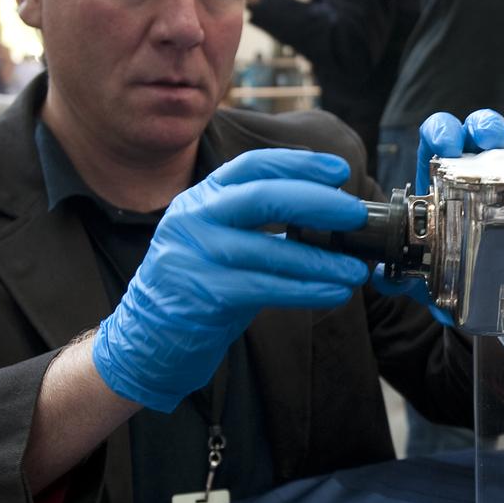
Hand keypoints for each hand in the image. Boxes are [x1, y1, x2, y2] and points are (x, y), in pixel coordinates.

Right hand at [92, 149, 369, 410]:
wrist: (147, 339)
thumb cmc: (199, 286)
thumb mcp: (220, 240)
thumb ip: (260, 222)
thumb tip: (329, 213)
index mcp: (201, 198)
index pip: (252, 166)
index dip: (299, 163)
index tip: (339, 170)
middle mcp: (193, 219)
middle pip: (262, 197)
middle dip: (317, 203)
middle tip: (356, 215)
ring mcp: (194, 257)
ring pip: (269, 250)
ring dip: (322, 260)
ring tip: (356, 269)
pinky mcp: (203, 296)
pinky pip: (266, 288)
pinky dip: (306, 290)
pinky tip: (333, 293)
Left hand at [381, 109, 503, 323]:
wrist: (474, 278)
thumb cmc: (444, 258)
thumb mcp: (423, 267)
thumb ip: (400, 272)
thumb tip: (382, 275)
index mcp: (440, 170)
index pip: (437, 134)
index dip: (442, 131)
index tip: (448, 145)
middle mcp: (474, 159)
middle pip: (478, 127)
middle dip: (486, 126)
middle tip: (493, 141)